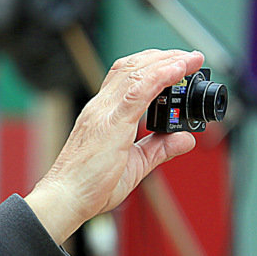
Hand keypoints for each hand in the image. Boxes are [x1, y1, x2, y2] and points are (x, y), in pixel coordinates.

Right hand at [24, 48, 205, 243]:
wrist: (66, 198)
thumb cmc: (88, 186)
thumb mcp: (133, 165)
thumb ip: (158, 149)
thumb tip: (184, 140)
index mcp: (101, 115)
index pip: (125, 78)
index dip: (151, 65)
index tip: (175, 63)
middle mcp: (101, 108)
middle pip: (132, 67)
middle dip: (163, 57)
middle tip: (189, 57)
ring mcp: (104, 113)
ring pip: (137, 72)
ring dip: (167, 61)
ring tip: (190, 59)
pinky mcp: (111, 123)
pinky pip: (139, 91)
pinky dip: (161, 76)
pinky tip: (179, 69)